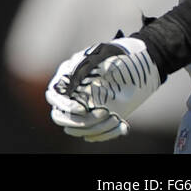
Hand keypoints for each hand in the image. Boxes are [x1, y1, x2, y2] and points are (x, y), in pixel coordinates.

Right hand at [45, 37, 160, 141]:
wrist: (137, 65)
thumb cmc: (115, 55)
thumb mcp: (98, 56)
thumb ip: (81, 68)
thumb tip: (67, 87)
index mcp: (66, 79)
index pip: (53, 97)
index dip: (64, 105)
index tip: (82, 109)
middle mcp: (71, 96)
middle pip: (61, 117)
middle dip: (81, 121)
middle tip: (104, 113)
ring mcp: (84, 110)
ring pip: (78, 130)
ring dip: (96, 128)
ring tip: (116, 119)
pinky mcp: (98, 120)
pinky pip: (95, 134)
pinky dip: (108, 134)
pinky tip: (123, 126)